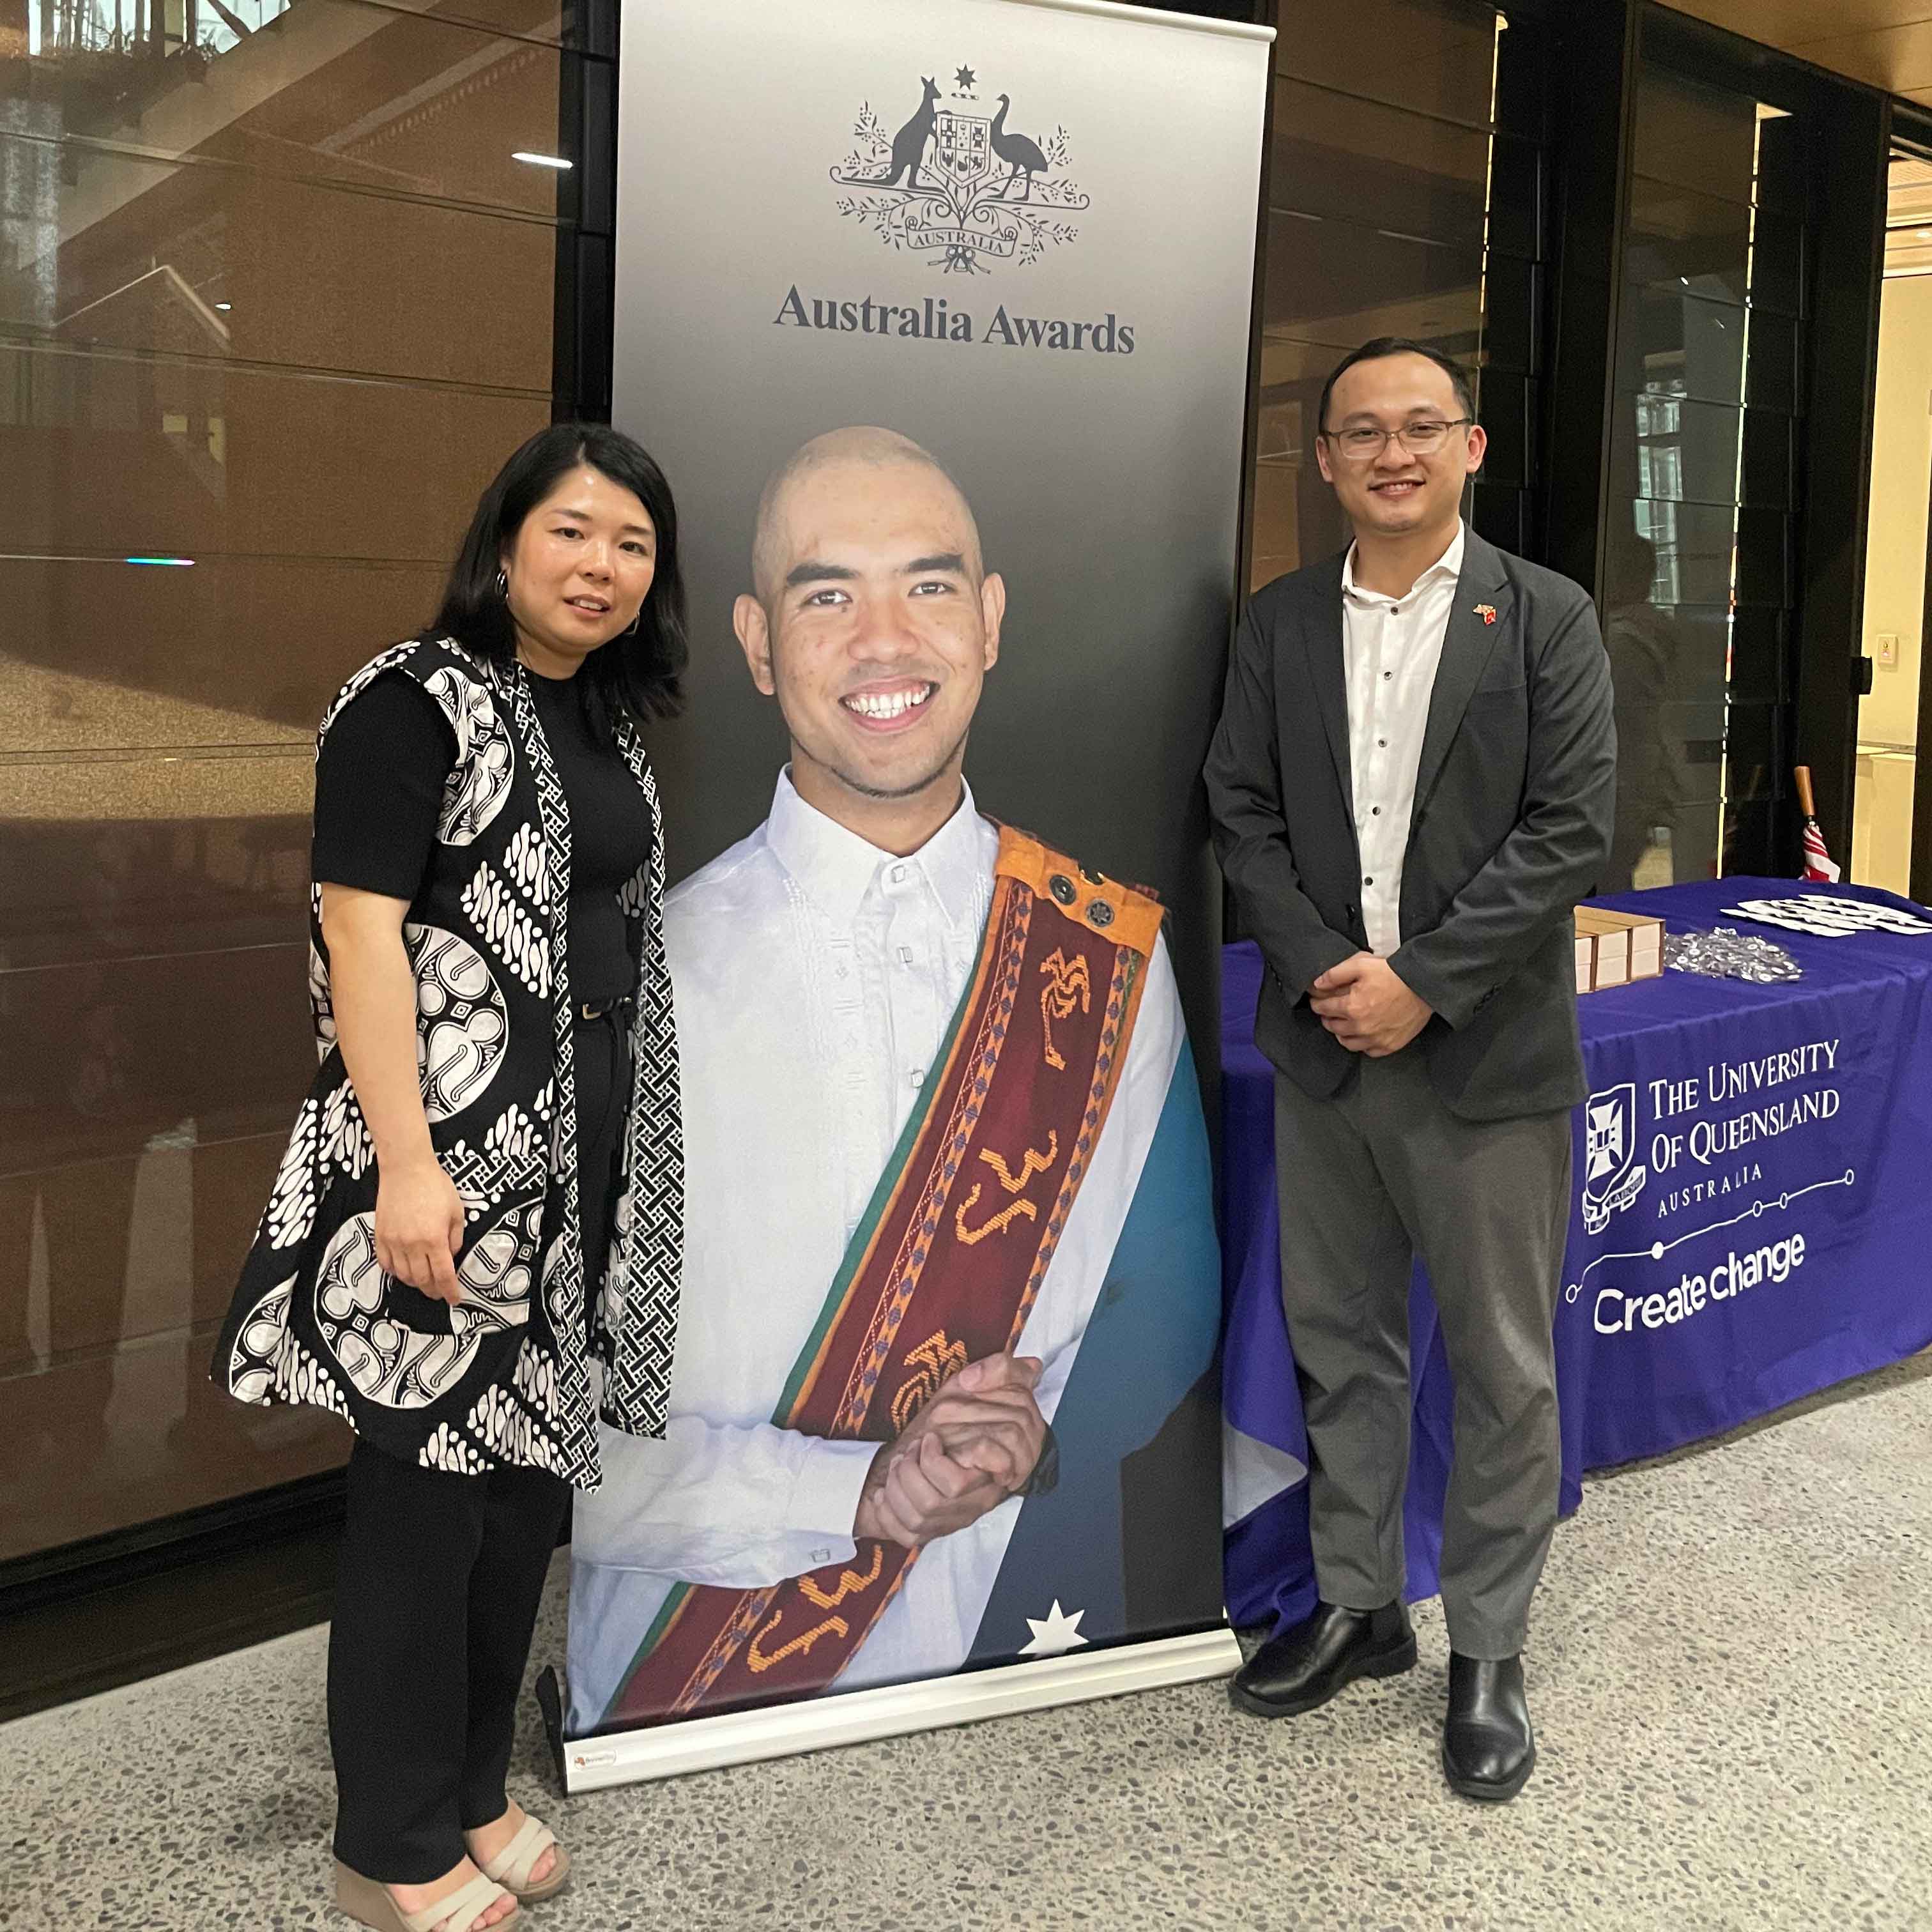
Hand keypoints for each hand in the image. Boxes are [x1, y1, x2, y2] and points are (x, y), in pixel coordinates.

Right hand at [374, 1155, 466, 1303]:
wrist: (406, 1169)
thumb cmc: (435, 1186)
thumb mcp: (456, 1212)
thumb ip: (455, 1239)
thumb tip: (451, 1257)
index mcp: (434, 1240)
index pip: (443, 1276)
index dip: (450, 1291)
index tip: (454, 1299)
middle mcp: (412, 1245)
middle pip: (422, 1280)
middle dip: (433, 1291)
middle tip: (440, 1292)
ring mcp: (393, 1242)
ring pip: (403, 1275)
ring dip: (415, 1283)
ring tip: (424, 1281)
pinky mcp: (380, 1236)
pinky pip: (386, 1264)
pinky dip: (395, 1272)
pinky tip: (403, 1270)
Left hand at [853, 1354, 1047, 1549]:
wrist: (919, 1451)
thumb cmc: (953, 1418)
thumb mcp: (977, 1384)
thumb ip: (1002, 1370)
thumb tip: (990, 1375)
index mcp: (1002, 1465)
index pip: (1001, 1464)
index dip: (968, 1449)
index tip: (935, 1435)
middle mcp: (981, 1496)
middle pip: (953, 1487)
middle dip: (922, 1461)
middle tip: (914, 1444)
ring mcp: (955, 1518)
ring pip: (926, 1507)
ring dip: (901, 1478)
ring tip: (899, 1462)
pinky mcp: (926, 1534)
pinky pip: (906, 1533)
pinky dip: (888, 1508)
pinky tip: (883, 1491)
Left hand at [1310, 953, 1431, 1056]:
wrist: (1423, 985)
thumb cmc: (1394, 975)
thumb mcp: (1361, 964)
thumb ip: (1335, 974)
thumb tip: (1318, 984)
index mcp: (1352, 1007)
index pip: (1323, 1009)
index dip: (1317, 1003)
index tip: (1317, 1001)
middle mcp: (1362, 1027)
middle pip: (1333, 1026)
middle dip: (1328, 1017)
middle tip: (1330, 1010)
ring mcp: (1376, 1039)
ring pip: (1347, 1042)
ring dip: (1342, 1032)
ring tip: (1344, 1022)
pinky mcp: (1389, 1045)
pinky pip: (1367, 1051)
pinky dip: (1362, 1044)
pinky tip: (1362, 1033)